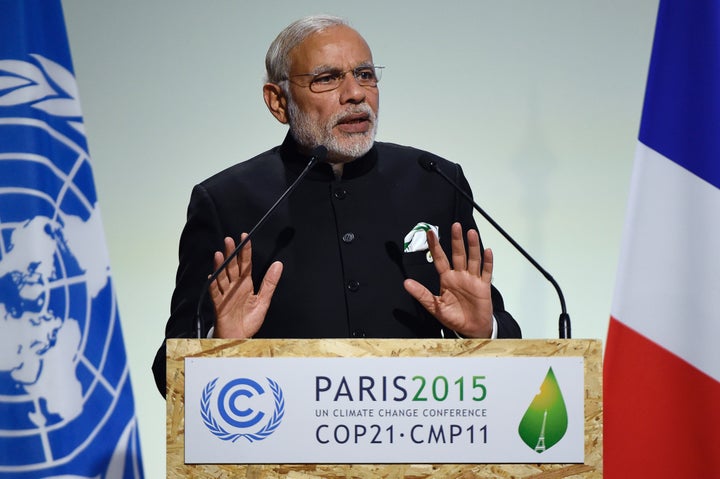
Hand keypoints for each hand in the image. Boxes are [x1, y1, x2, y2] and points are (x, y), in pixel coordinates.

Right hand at [208, 234, 282, 337]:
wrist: (240, 338)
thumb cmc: (249, 320)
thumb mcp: (263, 300)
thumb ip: (270, 283)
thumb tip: (278, 265)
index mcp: (246, 284)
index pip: (245, 264)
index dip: (245, 251)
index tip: (245, 237)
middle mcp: (234, 287)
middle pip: (232, 267)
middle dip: (231, 254)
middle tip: (229, 240)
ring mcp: (226, 295)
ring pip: (222, 277)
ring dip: (220, 266)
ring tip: (219, 255)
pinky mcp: (219, 306)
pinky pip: (215, 294)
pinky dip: (213, 286)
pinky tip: (212, 277)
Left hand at [403, 222, 493, 337]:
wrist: (471, 329)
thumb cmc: (454, 317)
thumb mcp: (435, 306)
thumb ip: (422, 294)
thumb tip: (406, 283)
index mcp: (447, 279)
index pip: (440, 259)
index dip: (436, 246)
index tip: (430, 233)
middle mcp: (460, 276)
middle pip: (458, 254)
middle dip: (456, 240)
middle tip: (455, 226)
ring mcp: (472, 279)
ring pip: (473, 259)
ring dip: (473, 246)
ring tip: (471, 233)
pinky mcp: (483, 286)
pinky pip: (486, 272)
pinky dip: (487, 262)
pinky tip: (487, 251)